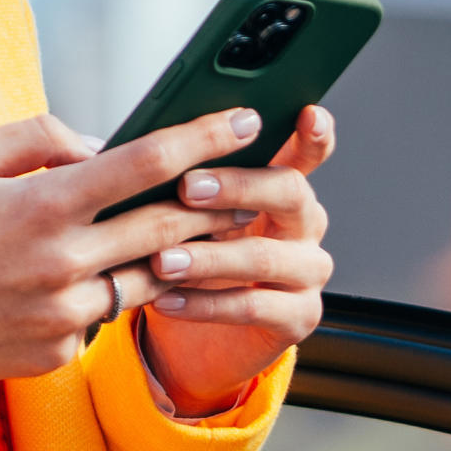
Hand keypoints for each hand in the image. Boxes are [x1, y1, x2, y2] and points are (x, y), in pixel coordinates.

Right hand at [0, 108, 273, 388]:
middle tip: (248, 184)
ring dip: (174, 254)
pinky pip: (102, 316)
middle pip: (168, 224)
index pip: (147, 161)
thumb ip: (39, 136)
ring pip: (147, 277)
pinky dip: (106, 293)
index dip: (204, 136)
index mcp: (44, 204)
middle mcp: (63, 262)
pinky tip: (98, 280)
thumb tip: (100, 145)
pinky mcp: (56, 353)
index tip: (245, 119)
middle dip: (217, 201)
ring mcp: (63, 315)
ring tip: (196, 233)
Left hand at [130, 105, 334, 415]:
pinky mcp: (299, 318)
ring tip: (162, 259)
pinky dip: (204, 304)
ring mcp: (307, 272)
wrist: (189, 337)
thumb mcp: (183, 213)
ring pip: (266, 256)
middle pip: (290, 192)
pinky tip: (165, 298)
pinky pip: (253, 307)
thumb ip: (180, 176)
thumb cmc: (186, 256)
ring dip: (209, 257)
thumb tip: (137, 143)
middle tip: (186, 188)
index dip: (313, 133)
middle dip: (237, 185)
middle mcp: (304, 224)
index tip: (305, 113)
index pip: (309, 150)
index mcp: (281, 186)